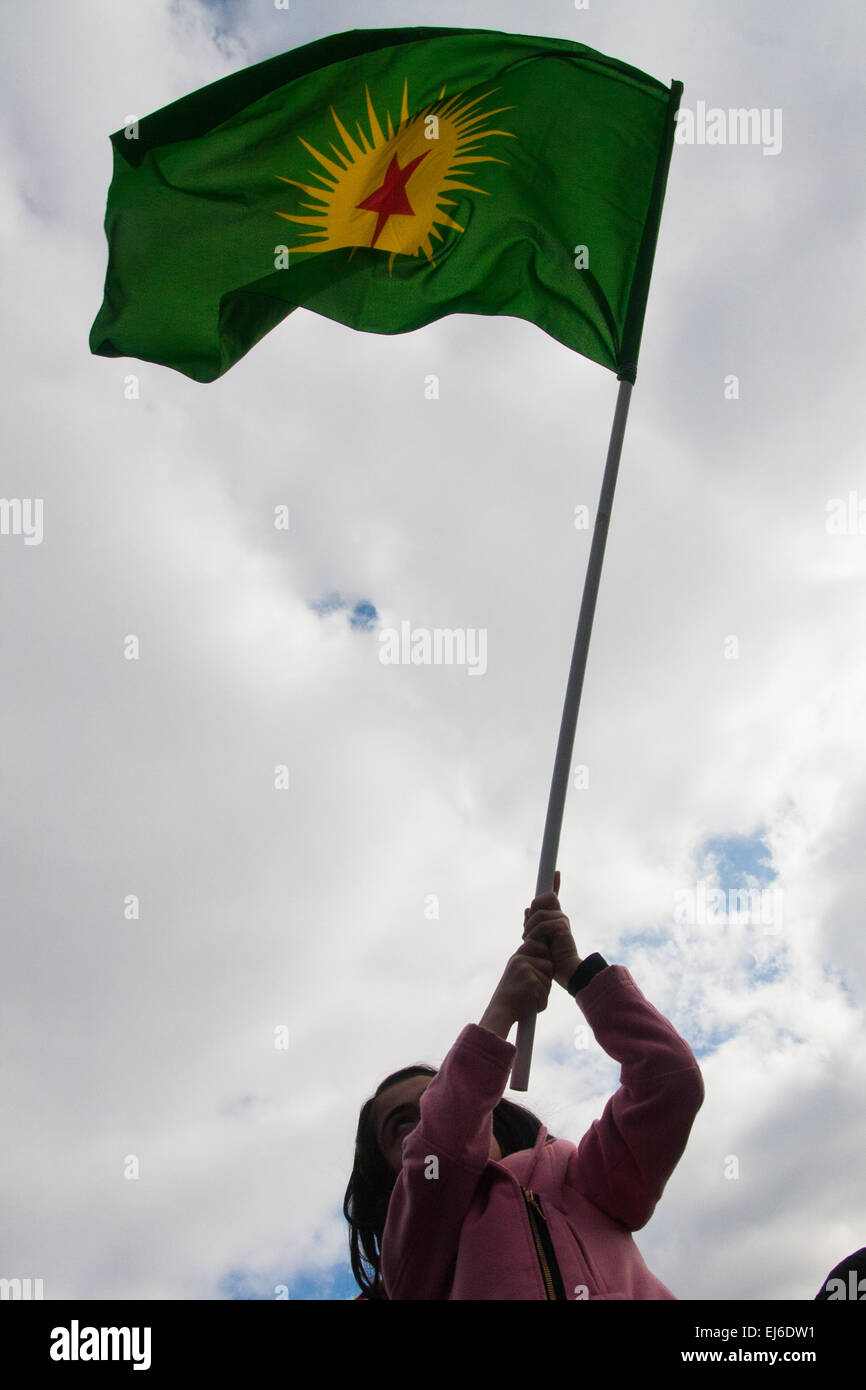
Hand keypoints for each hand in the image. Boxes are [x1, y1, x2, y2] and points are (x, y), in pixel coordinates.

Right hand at [480, 937, 554, 1035]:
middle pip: (549, 964)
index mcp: (515, 958)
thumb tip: (547, 961)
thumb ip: (527, 967)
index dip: (543, 953)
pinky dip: (541, 1003)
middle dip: (547, 978)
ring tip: (529, 999)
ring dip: (544, 993)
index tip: (542, 968)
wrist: (500, 1013)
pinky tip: (529, 1006)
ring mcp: (526, 970)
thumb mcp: (514, 976)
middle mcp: (520, 961)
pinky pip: (546, 993)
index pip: (534, 944)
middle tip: (534, 990)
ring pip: (549, 981)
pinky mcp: (533, 982)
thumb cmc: (509, 998)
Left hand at [522, 869, 581, 989]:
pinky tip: (536, 944)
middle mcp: (560, 915)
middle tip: (528, 932)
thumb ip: (532, 923)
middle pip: (542, 898)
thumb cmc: (551, 958)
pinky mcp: (561, 926)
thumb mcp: (538, 938)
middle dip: (531, 913)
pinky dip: (534, 935)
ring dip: (529, 928)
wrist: (565, 971)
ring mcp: (562, 919)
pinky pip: (541, 924)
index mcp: (555, 917)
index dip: (555, 883)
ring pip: (538, 913)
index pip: (553, 897)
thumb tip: (527, 908)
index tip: (556, 872)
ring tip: (529, 941)